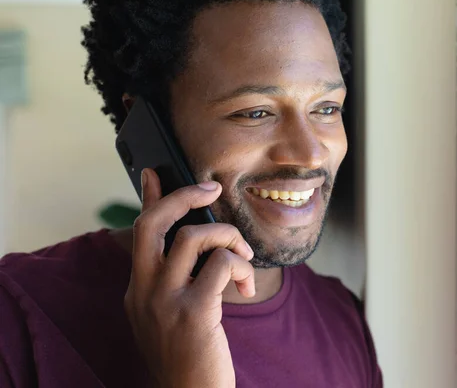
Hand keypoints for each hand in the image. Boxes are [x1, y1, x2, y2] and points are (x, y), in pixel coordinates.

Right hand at [124, 168, 254, 387]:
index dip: (148, 198)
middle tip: (211, 189)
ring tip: (244, 258)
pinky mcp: (193, 313)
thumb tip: (190, 244)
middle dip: (184, 196)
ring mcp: (164, 302)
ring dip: (229, 238)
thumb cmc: (189, 356)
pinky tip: (247, 289)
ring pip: (193, 237)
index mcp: (138, 290)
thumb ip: (175, 279)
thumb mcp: (171, 315)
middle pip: (154, 223)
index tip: (154, 173)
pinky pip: (222, 264)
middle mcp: (143, 292)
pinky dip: (242, 267)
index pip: (140, 232)